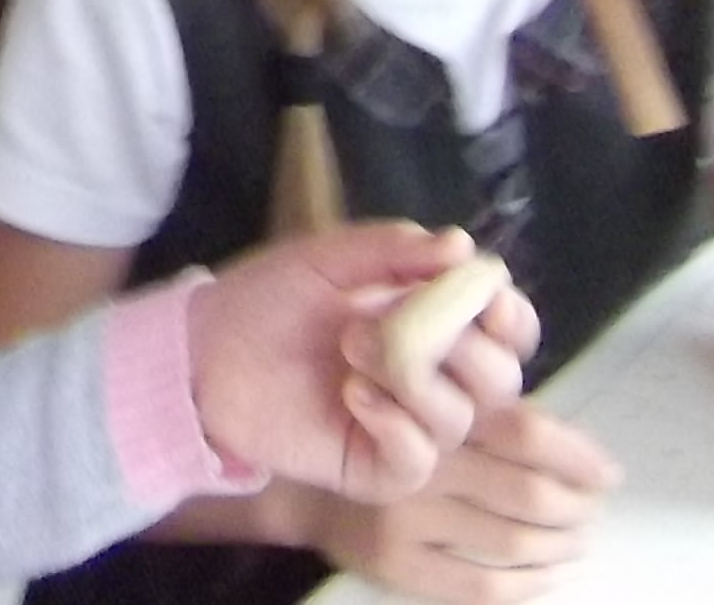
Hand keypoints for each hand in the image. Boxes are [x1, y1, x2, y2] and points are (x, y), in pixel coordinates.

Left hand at [186, 220, 535, 505]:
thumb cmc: (267, 300)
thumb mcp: (326, 260)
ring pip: (460, 419)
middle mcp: (433, 380)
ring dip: (412, 379)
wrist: (201, 352)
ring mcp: (409, 428)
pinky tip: (354, 396)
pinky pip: (418, 458)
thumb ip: (392, 250)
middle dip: (459, 347)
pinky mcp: (376, 468)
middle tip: (392, 322)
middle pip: (499, 380)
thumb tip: (462, 244)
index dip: (511, 318)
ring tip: (349, 348)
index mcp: (433, 325)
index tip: (490, 299)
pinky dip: (396, 425)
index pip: (507, 332)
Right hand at [309, 399, 621, 604]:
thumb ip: (486, 408)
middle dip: (576, 507)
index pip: (526, 431)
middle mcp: (420, 464)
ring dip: (562, 546)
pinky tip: (546, 572)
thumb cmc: (377, 428)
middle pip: (530, 494)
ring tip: (574, 538)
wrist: (298, 480)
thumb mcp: (424, 397)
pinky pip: (483, 587)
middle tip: (590, 508)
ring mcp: (407, 520)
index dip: (578, 456)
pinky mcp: (396, 566)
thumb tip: (580, 449)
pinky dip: (532, 584)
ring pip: (515, 543)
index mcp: (431, 410)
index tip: (607, 473)